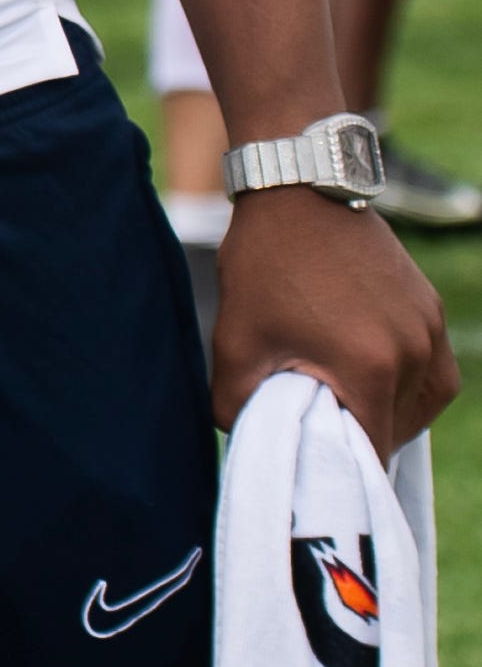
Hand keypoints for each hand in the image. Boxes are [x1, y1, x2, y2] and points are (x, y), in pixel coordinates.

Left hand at [213, 187, 457, 456]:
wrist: (299, 192)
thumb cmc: (263, 267)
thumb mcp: (235, 342)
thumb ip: (237, 405)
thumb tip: (247, 443)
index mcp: (371, 367)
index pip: (374, 451)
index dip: (347, 471)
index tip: (322, 473)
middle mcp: (415, 353)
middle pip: (399, 429)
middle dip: (362, 437)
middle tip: (323, 430)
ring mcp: (430, 330)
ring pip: (421, 403)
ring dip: (388, 411)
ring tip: (342, 400)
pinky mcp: (432, 310)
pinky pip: (432, 370)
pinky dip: (405, 382)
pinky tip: (367, 372)